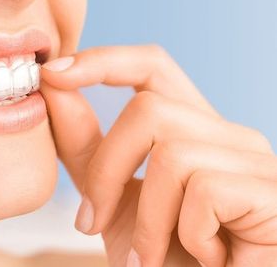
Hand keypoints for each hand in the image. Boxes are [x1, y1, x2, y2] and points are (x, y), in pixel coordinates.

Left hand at [40, 45, 276, 266]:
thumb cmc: (158, 259)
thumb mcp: (110, 197)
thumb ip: (86, 144)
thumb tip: (54, 85)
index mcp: (190, 130)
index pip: (151, 67)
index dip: (102, 62)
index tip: (54, 73)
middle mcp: (226, 135)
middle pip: (148, 109)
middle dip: (107, 170)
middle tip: (92, 223)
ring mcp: (254, 161)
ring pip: (171, 155)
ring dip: (146, 220)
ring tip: (151, 257)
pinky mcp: (270, 192)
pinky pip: (204, 189)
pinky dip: (186, 235)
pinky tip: (205, 259)